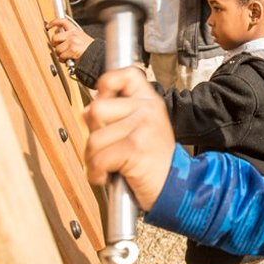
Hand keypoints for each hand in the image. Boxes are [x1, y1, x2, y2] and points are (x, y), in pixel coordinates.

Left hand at [47, 18, 93, 61]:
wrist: (96, 53)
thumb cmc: (88, 47)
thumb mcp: (79, 36)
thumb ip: (68, 35)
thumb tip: (57, 35)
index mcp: (74, 29)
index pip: (62, 21)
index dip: (54, 22)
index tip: (48, 26)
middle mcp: (72, 34)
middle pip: (55, 37)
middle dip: (54, 44)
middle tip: (59, 47)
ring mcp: (72, 42)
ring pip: (57, 48)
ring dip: (59, 54)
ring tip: (65, 54)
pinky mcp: (72, 49)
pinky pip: (61, 56)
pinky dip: (62, 59)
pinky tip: (67, 58)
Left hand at [84, 67, 175, 210]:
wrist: (177, 189)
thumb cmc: (154, 164)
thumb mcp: (140, 132)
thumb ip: (114, 117)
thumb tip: (86, 111)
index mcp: (150, 102)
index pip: (126, 75)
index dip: (107, 83)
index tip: (103, 99)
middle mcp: (148, 109)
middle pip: (97, 109)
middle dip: (94, 135)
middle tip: (110, 149)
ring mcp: (143, 126)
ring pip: (94, 139)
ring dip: (94, 159)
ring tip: (110, 167)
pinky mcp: (136, 147)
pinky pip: (98, 159)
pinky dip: (96, 174)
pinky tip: (108, 177)